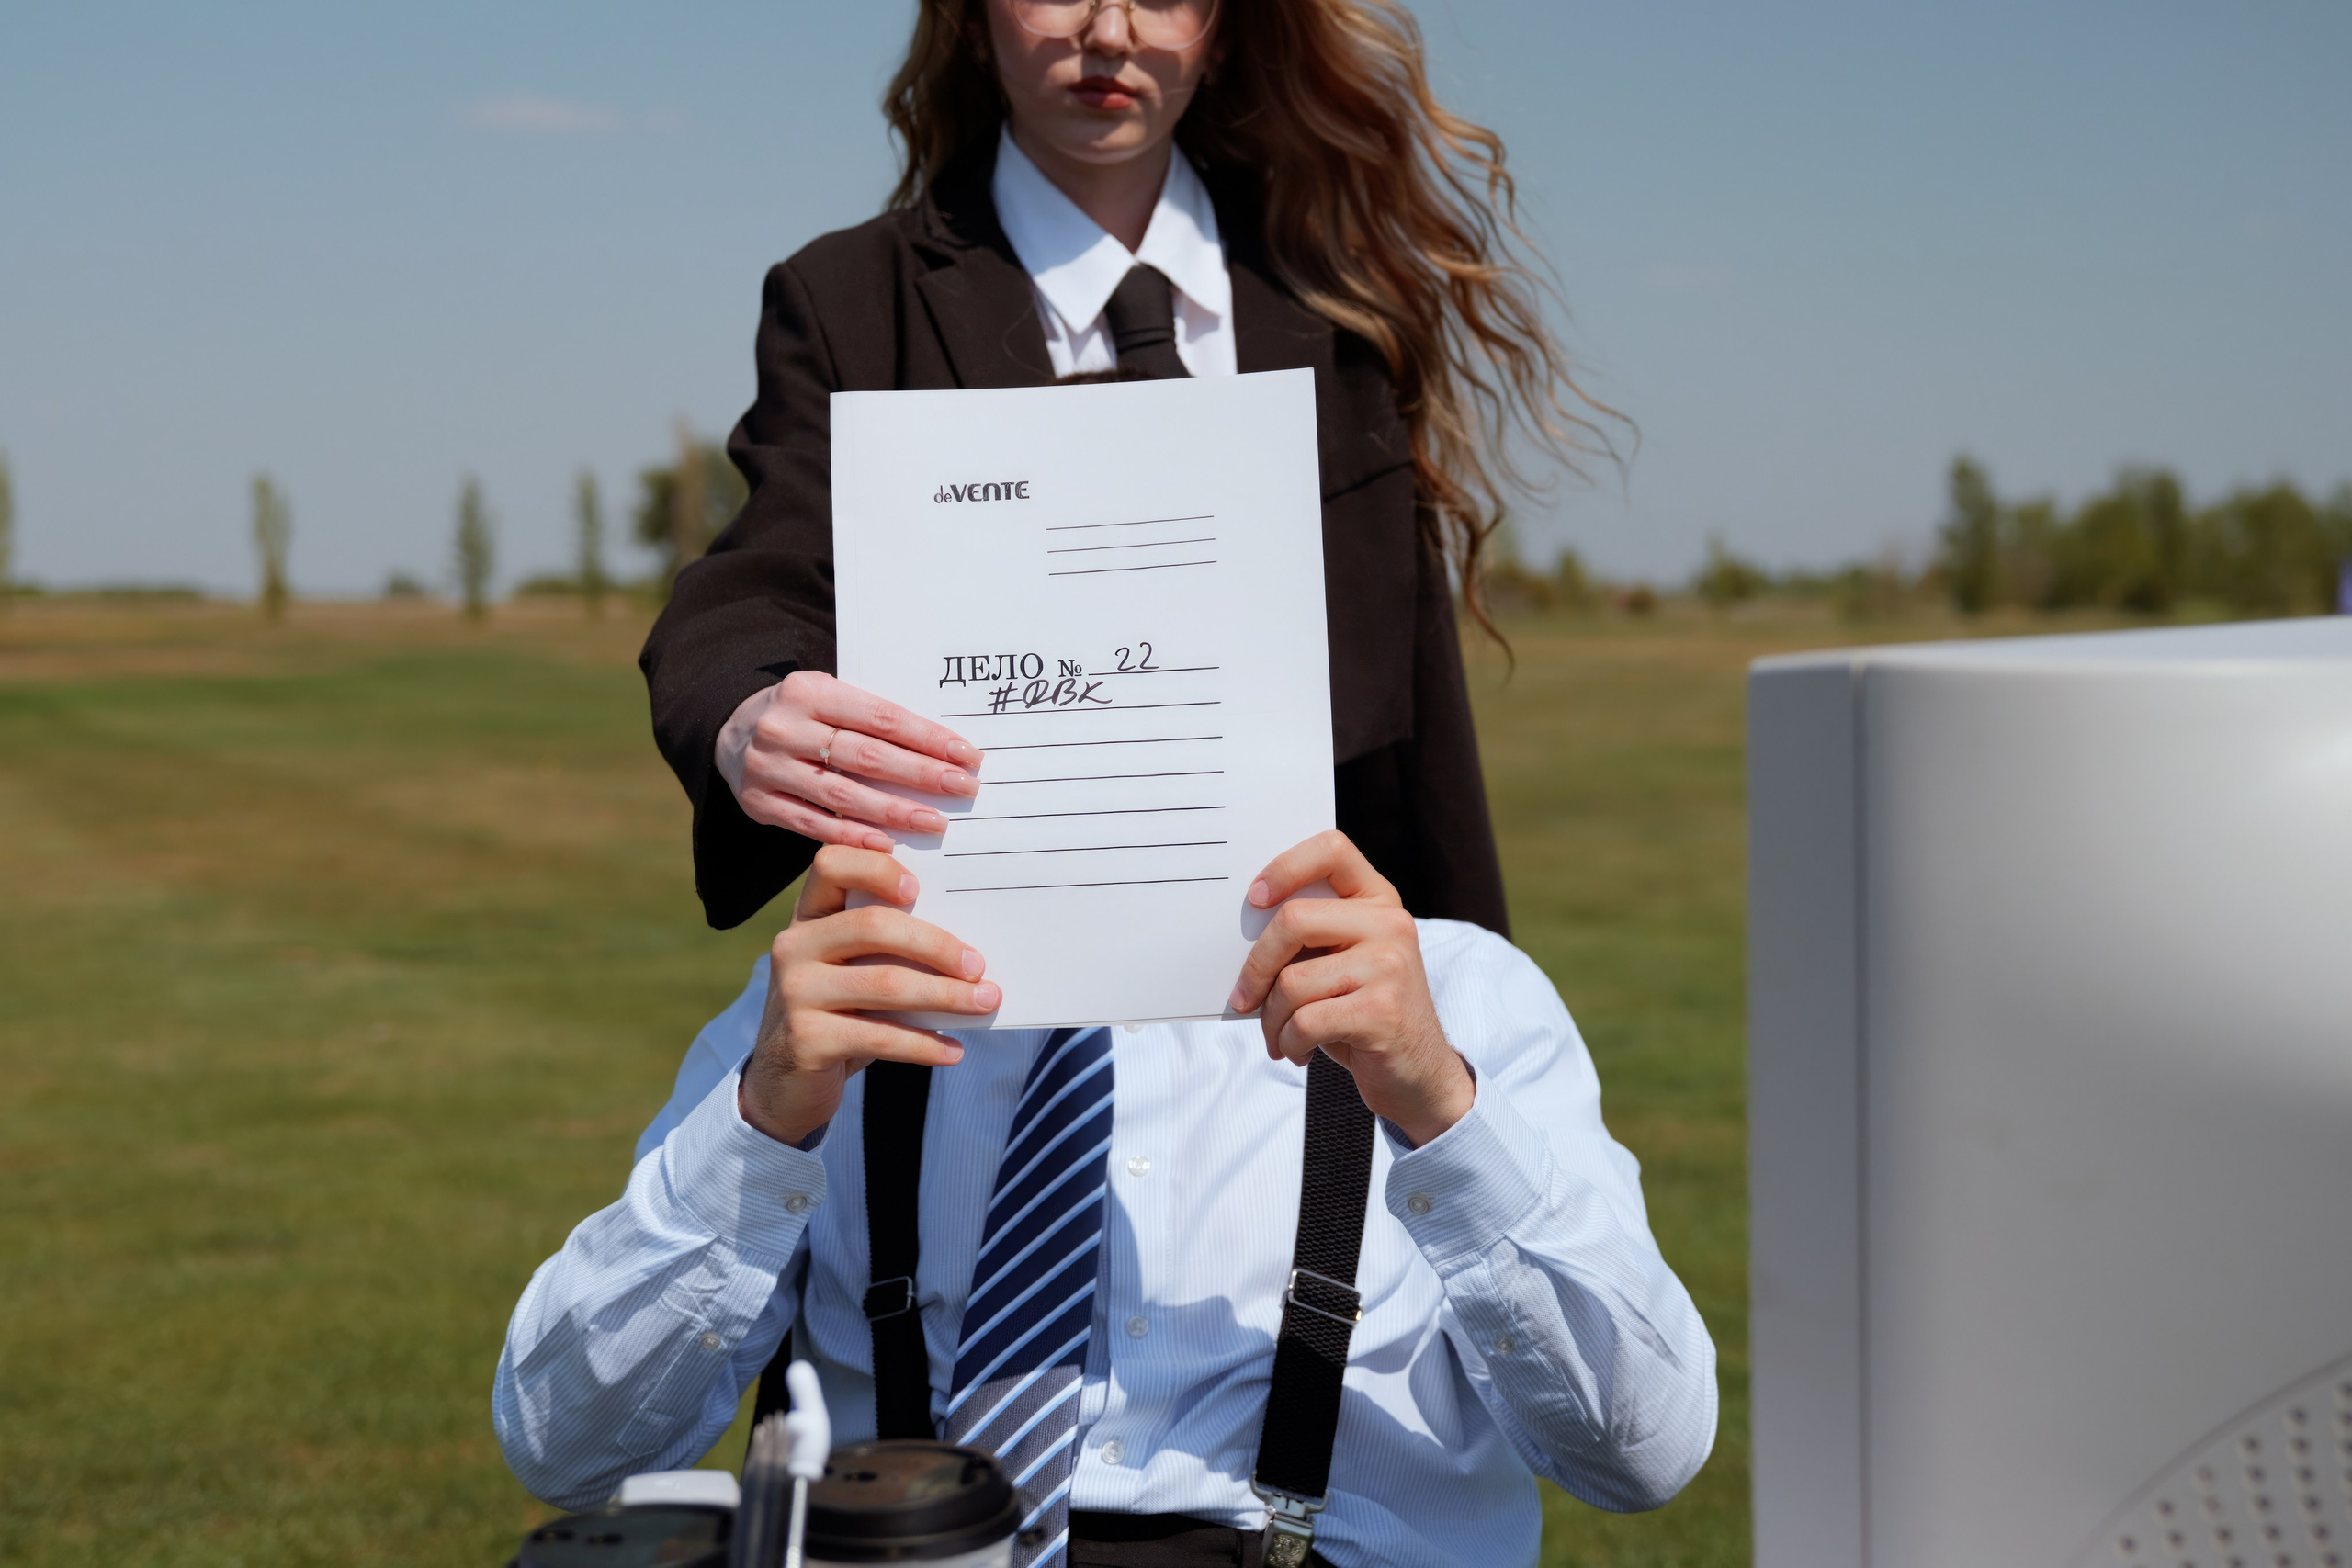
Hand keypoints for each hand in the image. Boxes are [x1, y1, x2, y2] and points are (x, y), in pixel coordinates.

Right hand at [720, 672, 981, 850]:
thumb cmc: (804, 715)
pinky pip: (812, 824)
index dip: (927, 738)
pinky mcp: (758, 803)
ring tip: (934, 822)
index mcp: (808, 690)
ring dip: (894, 811)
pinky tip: (886, 844)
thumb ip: (872, 717)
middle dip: (921, 774)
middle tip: (964, 789)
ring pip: (842, 794)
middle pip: (866, 756)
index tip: (967, 755)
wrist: (731, 733)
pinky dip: (852, 836)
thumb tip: (942, 748)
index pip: (880, 717)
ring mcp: (768, 768)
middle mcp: (783, 727)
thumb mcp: (829, 696)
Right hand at [738, 846, 998, 1146]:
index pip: (831, 864)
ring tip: (984, 1003)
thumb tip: (969, 949)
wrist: (786, 1083)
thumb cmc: (838, 1014)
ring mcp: (795, 992)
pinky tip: (953, 1050)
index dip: (875, 867)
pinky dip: (924, 1044)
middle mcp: (794, 945)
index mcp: (810, 916)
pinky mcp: (805, 1039)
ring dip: (945, 995)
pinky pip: (879, 1035)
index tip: (919, 887)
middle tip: (978, 966)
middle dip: (936, 945)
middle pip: (872, 925)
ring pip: (884, 983)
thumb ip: (888, 947)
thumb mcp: (852, 970)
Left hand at [1226, 831, 1474, 1147]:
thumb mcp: (1343, 963)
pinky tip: (1296, 1053)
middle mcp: (1391, 924)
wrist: (1419, 1075)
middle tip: (1243, 999)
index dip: (1285, 867)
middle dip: (1256, 967)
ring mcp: (1390, 966)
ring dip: (1271, 1020)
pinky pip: (1304, 1021)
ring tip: (1278, 1037)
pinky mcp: (1382, 1011)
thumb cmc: (1364, 1013)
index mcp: (1379, 900)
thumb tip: (1240, 934)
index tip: (1255, 899)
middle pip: (1294, 920)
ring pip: (1292, 981)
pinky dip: (1288, 1043)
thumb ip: (1310, 938)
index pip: (1331, 849)